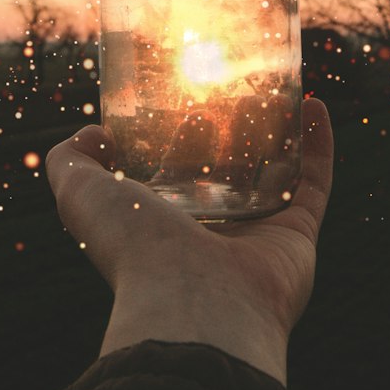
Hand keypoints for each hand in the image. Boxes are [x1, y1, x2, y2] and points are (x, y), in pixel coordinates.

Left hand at [45, 98, 333, 384]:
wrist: (194, 300)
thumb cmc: (134, 249)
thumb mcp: (79, 195)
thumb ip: (71, 161)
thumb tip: (95, 133)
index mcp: (160, 228)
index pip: (169, 178)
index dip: (172, 140)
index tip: (176, 101)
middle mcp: (209, 234)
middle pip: (223, 174)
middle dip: (226, 133)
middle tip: (224, 91)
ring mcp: (257, 236)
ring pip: (272, 174)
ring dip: (276, 132)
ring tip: (271, 90)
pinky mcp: (297, 234)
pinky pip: (314, 182)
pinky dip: (318, 143)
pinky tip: (314, 103)